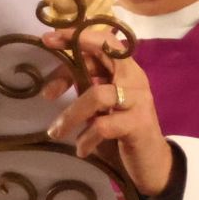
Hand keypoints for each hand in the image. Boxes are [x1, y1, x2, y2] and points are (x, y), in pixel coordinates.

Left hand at [40, 26, 174, 195]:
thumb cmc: (122, 133)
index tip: (47, 39)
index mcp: (125, 70)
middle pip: (105, 52)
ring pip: (97, 94)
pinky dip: (86, 138)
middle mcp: (134, 79)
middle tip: (46, 78)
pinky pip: (103, 125)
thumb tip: (54, 83)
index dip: (76, 36)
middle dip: (72, 55)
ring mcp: (138, 100)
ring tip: (56, 132)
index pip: (104, 41)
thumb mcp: (100, 108)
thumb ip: (85, 89)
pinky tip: (82, 149)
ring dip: (71, 115)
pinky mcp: (138, 124)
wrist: (152, 164)